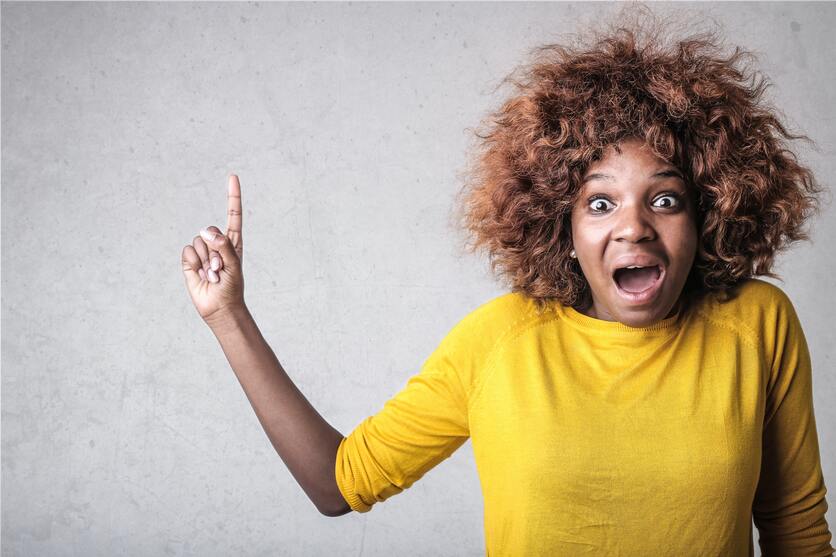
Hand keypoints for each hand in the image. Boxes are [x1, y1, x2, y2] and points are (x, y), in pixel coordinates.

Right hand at [181, 175, 245, 323]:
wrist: (219, 308)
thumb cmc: (232, 288)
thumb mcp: (234, 266)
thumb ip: (223, 245)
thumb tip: (207, 230)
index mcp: (233, 242)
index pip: (233, 215)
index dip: (232, 196)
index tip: (232, 176)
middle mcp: (217, 243)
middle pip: (210, 230)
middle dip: (215, 250)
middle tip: (221, 269)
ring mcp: (203, 251)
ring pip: (198, 242)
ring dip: (206, 260)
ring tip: (213, 274)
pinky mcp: (189, 260)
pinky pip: (187, 251)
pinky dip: (194, 263)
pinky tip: (201, 275)